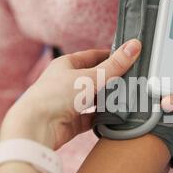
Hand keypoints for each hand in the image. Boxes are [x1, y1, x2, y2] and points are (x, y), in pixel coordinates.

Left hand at [0, 39, 141, 148]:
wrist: (37, 127)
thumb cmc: (54, 95)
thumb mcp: (90, 77)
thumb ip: (115, 65)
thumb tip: (134, 46)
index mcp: (66, 65)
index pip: (92, 56)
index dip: (109, 56)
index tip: (127, 58)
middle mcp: (66, 83)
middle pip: (95, 79)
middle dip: (112, 81)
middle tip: (131, 80)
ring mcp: (69, 103)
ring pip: (94, 99)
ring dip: (107, 100)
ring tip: (126, 99)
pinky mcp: (72, 121)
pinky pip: (92, 118)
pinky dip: (102, 118)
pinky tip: (113, 117)